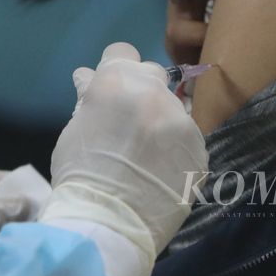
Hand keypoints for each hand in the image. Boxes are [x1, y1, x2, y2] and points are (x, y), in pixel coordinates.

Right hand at [43, 43, 208, 275]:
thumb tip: (87, 76)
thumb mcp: (74, 129)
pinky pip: (188, 138)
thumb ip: (88, 100)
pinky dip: (175, 149)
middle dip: (141, 89)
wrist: (109, 224)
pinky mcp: (200, 148)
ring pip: (173, 108)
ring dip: (160, 121)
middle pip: (152, 73)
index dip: (115, 68)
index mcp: (116, 81)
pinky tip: (160, 171)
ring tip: (146, 155)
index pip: (122, 51)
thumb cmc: (80, 175)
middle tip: (129, 121)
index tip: (112, 88)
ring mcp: (181, 120)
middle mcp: (153, 92)